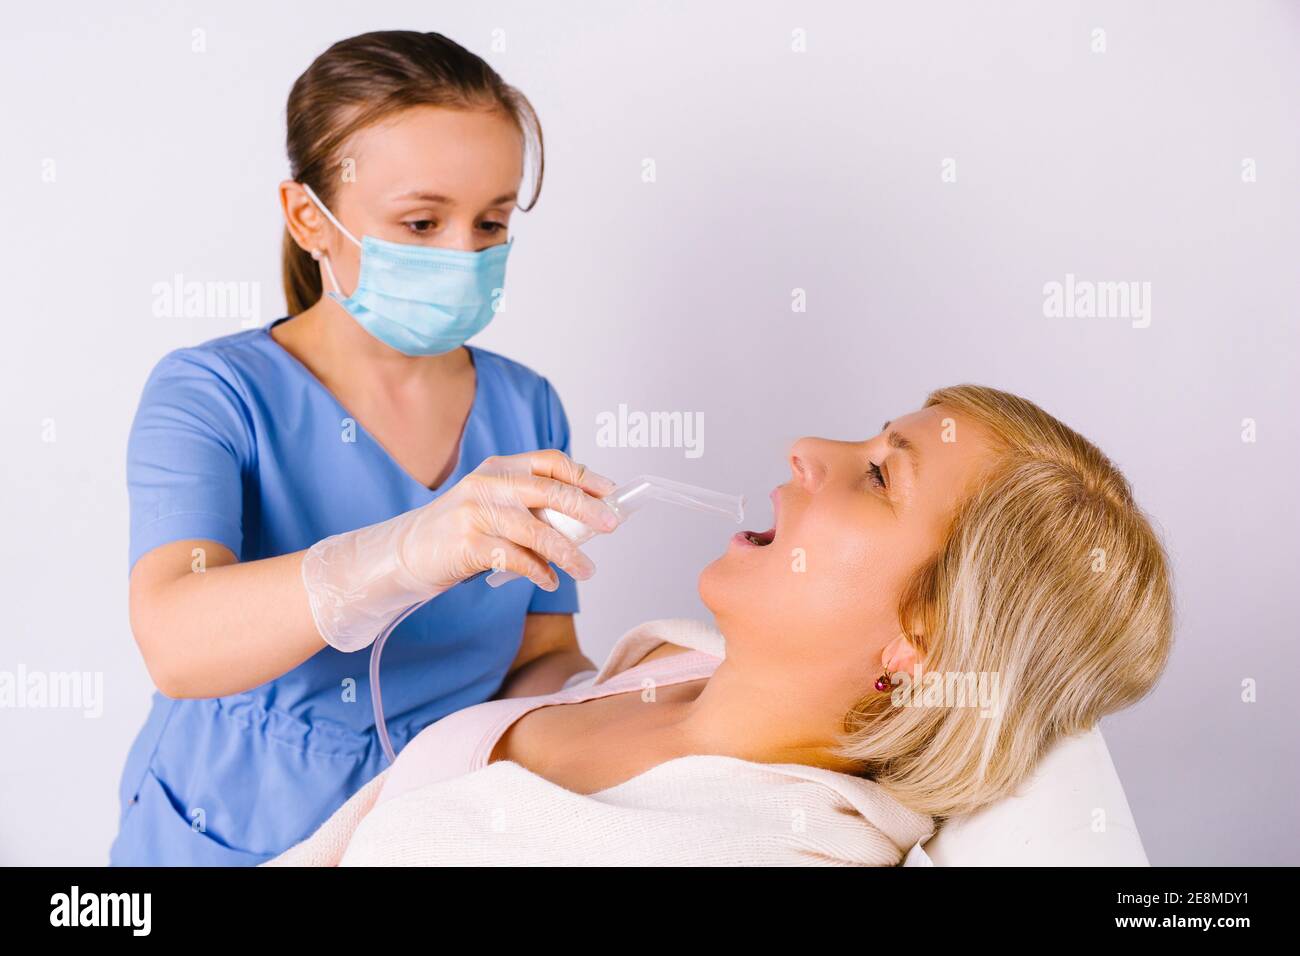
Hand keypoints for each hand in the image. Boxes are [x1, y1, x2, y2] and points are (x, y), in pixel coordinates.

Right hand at [397, 450, 617, 592]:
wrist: (405, 552)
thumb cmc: (460, 532)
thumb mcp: (493, 505)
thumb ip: (530, 506)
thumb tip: (584, 521)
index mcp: (499, 467)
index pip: (550, 462)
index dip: (584, 475)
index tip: (609, 493)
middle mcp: (488, 483)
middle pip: (549, 491)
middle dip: (586, 508)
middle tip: (611, 524)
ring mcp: (476, 512)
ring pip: (537, 530)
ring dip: (568, 552)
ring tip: (587, 570)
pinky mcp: (468, 543)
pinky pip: (517, 559)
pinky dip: (539, 572)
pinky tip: (550, 582)